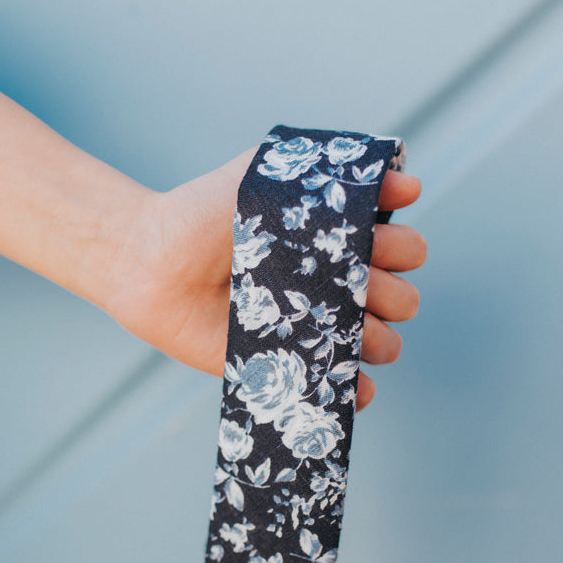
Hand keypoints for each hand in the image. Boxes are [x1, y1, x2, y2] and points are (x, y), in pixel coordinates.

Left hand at [108, 148, 426, 411]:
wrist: (156, 262)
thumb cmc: (209, 215)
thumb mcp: (272, 175)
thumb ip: (333, 170)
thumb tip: (405, 181)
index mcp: (340, 245)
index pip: (406, 251)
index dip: (404, 247)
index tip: (376, 240)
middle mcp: (336, 288)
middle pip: (402, 300)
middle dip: (393, 293)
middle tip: (357, 283)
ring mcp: (317, 331)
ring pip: (383, 345)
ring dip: (380, 339)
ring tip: (347, 327)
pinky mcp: (293, 369)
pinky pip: (344, 391)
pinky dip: (357, 392)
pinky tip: (348, 379)